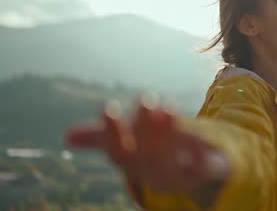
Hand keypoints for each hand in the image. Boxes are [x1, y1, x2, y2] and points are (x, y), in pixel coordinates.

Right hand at [64, 99, 228, 192]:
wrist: (205, 166)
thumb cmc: (161, 151)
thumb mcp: (134, 141)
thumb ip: (105, 137)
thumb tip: (67, 136)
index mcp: (136, 164)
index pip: (118, 153)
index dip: (112, 133)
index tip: (109, 107)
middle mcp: (155, 174)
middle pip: (145, 160)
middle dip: (144, 131)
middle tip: (145, 100)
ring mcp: (182, 176)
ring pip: (170, 165)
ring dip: (168, 137)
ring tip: (167, 108)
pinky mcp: (208, 170)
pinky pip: (203, 166)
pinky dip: (197, 150)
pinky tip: (194, 131)